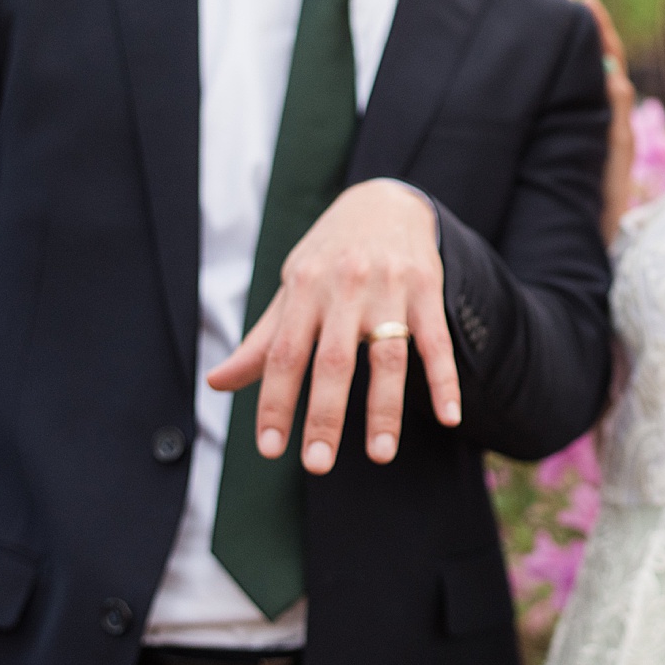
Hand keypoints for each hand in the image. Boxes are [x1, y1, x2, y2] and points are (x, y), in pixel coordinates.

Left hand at [207, 179, 461, 472]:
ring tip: (379, 455)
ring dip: (384, 410)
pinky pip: (437, 342)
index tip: (269, 449)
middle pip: (334, 360)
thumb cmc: (329, 255)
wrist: (385, 200)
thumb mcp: (291, 287)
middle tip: (316, 465)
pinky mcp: (427, 289)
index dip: (275, 402)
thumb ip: (261, 340)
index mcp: (304, 288)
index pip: (284, 354)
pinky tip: (450, 416)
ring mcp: (390, 288)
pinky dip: (445, 380)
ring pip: (387, 356)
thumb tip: (215, 383)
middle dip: (325, 415)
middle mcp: (345, 287)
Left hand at [576, 0, 635, 243]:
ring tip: (590, 18)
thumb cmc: (561, 218)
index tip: (575, 4)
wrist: (575, 259)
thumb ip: (554, 137)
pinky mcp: (618, 165)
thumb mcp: (555, 168)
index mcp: (596, 130)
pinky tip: (607, 74)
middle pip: (609, 72)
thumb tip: (535, 97)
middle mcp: (610, 134)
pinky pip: (618, 124)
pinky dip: (614, 98)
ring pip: (615, 90)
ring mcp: (616, 148)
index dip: (590, 41)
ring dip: (606, 54)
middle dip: (598, 35)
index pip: (597, 75)